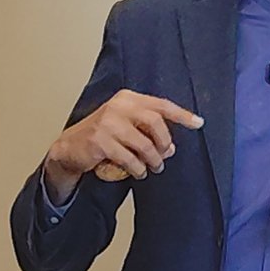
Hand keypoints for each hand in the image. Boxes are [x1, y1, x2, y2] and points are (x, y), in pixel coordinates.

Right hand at [43, 90, 202, 198]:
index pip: (161, 104)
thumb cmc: (102, 135)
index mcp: (128, 98)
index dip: (182, 114)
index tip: (199, 123)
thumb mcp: (126, 125)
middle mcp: (118, 106)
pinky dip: (138, 168)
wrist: (70, 147)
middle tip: (166, 155)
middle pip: (156, 123)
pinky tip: (139, 172)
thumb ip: (148, 132)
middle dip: (165, 142)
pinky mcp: (100, 141)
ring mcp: (108, 123)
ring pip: (144, 144)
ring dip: (153, 160)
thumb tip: (171, 148)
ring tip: (154, 167)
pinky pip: (129, 158)